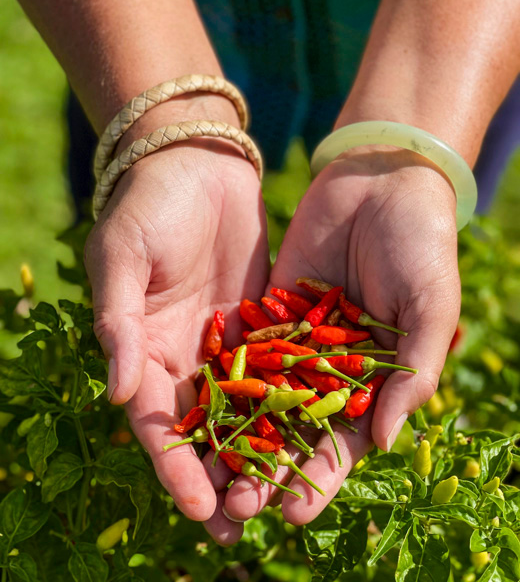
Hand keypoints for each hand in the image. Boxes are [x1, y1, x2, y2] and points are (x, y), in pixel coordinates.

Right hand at [84, 138, 268, 540]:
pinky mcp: (264, 322)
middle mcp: (187, 356)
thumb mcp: (122, 258)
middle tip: (244, 527)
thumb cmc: (148, 207)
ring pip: (247, 408)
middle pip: (205, 428)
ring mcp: (229, 342)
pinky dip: (294, 400)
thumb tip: (118, 394)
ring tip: (283, 497)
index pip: (158, 422)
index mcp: (145, 350)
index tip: (199, 508)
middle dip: (222, 475)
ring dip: (262, 450)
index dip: (175, 466)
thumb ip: (118, 322)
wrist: (196, 166)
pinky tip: (315, 431)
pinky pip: (280, 367)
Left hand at [223, 147, 459, 524]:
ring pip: (263, 395)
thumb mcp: (428, 309)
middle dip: (268, 465)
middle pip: (295, 426)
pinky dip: (224, 377)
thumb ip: (410, 375)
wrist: (382, 181)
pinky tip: (198, 406)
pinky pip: (245, 346)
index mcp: (375, 376)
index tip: (292, 511)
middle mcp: (331, 365)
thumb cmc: (422, 245)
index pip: (344, 438)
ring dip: (238, 434)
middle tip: (237, 506)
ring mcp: (297, 337)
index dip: (320, 476)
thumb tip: (384, 443)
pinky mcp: (270, 307)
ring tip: (209, 469)